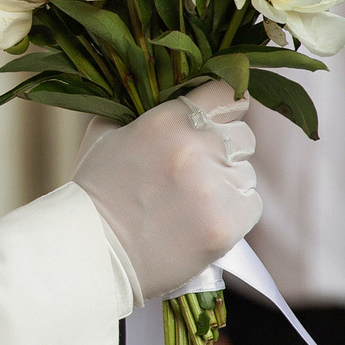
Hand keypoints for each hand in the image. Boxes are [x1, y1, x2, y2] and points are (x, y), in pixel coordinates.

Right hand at [71, 96, 260, 300]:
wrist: (93, 252)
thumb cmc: (95, 192)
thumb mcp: (105, 133)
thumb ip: (138, 108)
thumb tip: (166, 92)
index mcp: (168, 120)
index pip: (227, 92)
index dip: (225, 104)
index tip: (221, 116)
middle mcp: (196, 149)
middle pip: (243, 136)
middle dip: (225, 149)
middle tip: (197, 169)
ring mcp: (215, 188)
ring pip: (246, 172)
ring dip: (227, 182)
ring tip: (192, 200)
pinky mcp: (227, 224)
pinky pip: (251, 203)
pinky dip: (233, 210)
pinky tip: (203, 218)